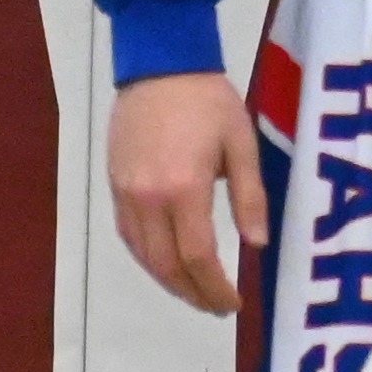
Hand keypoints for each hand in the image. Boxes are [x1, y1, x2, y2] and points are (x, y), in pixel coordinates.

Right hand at [109, 68, 266, 317]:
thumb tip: (256, 245)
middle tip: (216, 306)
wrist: (158, 64)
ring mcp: (126, 194)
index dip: (215, 288)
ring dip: (169, 281)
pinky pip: (129, 236)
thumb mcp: (241, 144)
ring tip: (194, 291)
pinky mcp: (114, 185)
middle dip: (193, 293)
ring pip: (144, 256)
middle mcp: (149, 199)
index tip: (233, 304)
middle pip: (167, 266)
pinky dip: (148, 258)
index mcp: (184, 189)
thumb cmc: (208, 100)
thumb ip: (249, 197)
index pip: (198, 258)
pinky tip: (166, 263)